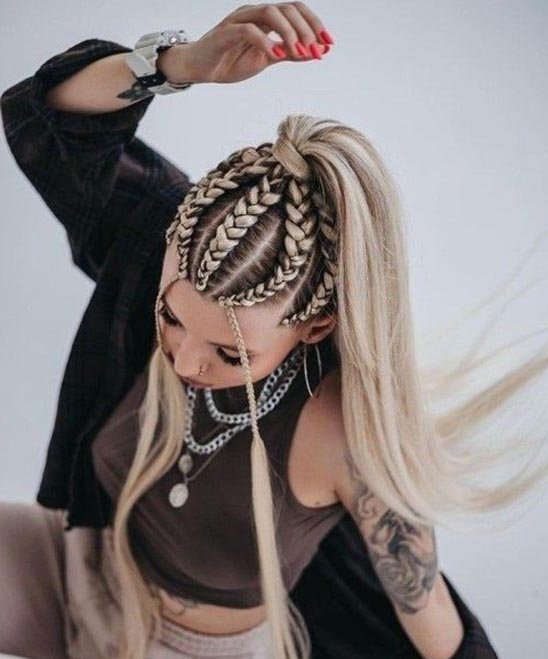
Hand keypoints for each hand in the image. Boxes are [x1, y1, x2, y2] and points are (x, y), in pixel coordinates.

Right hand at [177, 2, 333, 83]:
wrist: (200, 68)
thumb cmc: (230, 61)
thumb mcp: (266, 59)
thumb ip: (289, 54)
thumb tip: (315, 52)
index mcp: (266, 18)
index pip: (296, 10)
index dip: (316, 24)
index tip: (329, 44)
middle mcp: (255, 13)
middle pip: (287, 8)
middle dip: (307, 29)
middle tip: (316, 51)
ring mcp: (240, 20)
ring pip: (270, 13)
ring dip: (289, 32)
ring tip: (299, 53)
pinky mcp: (226, 32)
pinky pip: (248, 29)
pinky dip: (265, 41)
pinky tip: (276, 55)